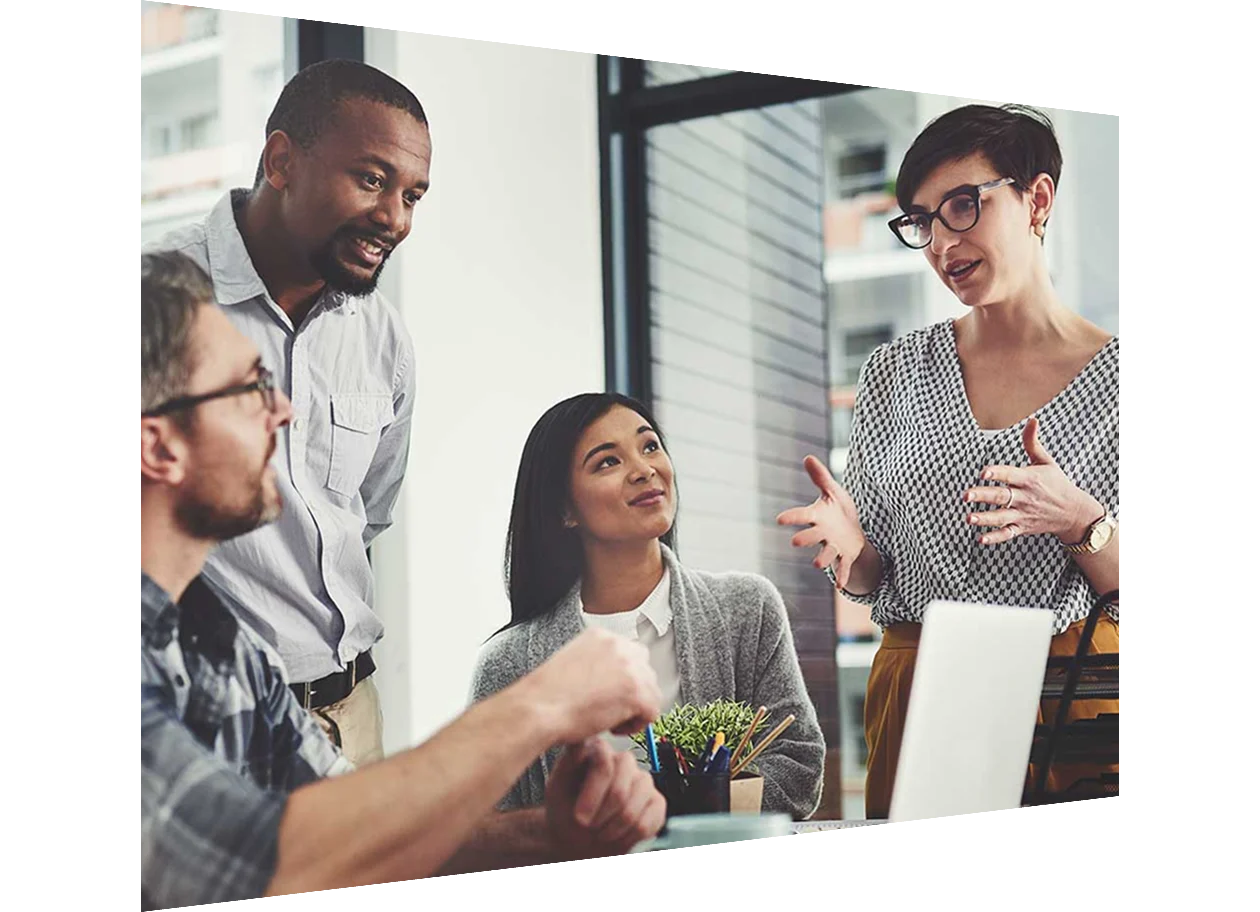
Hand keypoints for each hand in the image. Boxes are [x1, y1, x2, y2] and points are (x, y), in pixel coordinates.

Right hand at [529, 628, 660, 742]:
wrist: (539, 708)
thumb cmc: (547, 694)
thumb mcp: (572, 661)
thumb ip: (597, 663)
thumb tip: (612, 680)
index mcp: (602, 636)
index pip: (631, 654)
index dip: (624, 679)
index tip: (614, 692)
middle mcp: (619, 647)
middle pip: (646, 671)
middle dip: (632, 693)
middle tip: (611, 707)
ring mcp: (631, 668)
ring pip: (651, 693)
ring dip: (634, 709)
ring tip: (608, 718)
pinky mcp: (637, 692)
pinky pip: (651, 713)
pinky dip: (635, 725)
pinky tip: (612, 726)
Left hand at [545, 738, 664, 857]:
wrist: (576, 838)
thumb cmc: (564, 810)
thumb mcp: (556, 788)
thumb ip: (568, 763)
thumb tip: (580, 742)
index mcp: (599, 750)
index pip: (604, 765)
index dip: (593, 796)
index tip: (579, 818)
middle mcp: (624, 761)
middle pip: (621, 790)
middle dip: (603, 816)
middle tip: (590, 827)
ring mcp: (643, 780)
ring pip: (634, 809)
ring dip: (614, 828)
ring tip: (601, 832)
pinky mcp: (657, 802)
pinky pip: (651, 821)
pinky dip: (630, 837)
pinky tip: (617, 835)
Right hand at [776, 455, 867, 589]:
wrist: (853, 532)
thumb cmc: (838, 511)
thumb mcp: (832, 492)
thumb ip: (820, 477)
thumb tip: (807, 457)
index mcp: (818, 517)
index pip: (803, 516)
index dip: (792, 517)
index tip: (779, 519)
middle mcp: (823, 533)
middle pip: (812, 536)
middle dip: (805, 539)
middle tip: (795, 542)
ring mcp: (834, 545)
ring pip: (827, 553)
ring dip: (823, 558)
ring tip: (818, 564)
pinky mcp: (846, 555)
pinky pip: (843, 567)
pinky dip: (842, 575)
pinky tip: (841, 586)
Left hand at [964, 417, 1103, 545]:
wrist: (1074, 512)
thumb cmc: (1056, 483)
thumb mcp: (1046, 462)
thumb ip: (1032, 443)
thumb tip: (1032, 420)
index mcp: (1029, 479)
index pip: (1011, 475)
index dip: (997, 473)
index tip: (983, 472)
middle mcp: (1025, 498)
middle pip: (1002, 497)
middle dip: (983, 496)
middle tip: (965, 495)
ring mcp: (1023, 514)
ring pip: (1002, 517)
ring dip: (985, 519)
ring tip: (968, 518)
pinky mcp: (1022, 527)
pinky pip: (1007, 534)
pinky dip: (994, 538)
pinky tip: (979, 539)